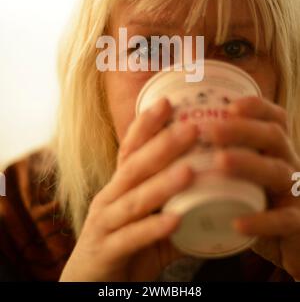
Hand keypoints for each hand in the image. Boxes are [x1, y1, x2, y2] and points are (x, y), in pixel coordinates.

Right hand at [59, 98, 198, 281]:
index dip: (146, 125)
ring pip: (134, 199)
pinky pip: (131, 239)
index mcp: (119, 186)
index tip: (167, 102)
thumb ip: (175, 205)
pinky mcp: (105, 251)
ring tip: (190, 170)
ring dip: (162, 184)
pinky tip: (175, 221)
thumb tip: (216, 194)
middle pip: (135, 166)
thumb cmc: (123, 247)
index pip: (131, 149)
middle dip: (162, 145)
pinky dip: (152, 229)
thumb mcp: (148, 220)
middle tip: (191, 128)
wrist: (89, 286)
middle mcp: (109, 198)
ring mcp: (104, 224)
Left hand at [205, 96, 299, 280]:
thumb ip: (216, 151)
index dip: (255, 107)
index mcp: (274, 147)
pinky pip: (284, 220)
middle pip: (273, 136)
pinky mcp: (296, 223)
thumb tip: (172, 128)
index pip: (273, 117)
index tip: (230, 106)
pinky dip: (262, 221)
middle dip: (242, 129)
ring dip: (249, 163)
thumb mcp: (240, 170)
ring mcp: (294, 192)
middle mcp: (288, 162)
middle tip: (210, 130)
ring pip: (278, 171)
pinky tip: (237, 223)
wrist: (283, 240)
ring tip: (221, 161)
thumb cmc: (251, 199)